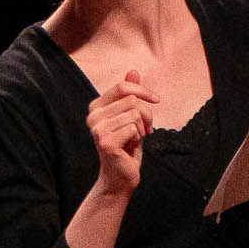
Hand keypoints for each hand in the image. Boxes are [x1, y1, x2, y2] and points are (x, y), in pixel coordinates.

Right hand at [86, 69, 157, 195]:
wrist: (120, 176)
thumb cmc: (126, 145)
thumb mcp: (130, 116)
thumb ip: (129, 94)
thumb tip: (132, 71)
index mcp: (96, 107)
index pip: (123, 87)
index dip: (143, 91)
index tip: (156, 100)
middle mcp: (93, 116)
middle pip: (132, 100)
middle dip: (146, 114)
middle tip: (144, 129)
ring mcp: (97, 129)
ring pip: (134, 114)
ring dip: (142, 128)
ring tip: (134, 139)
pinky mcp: (105, 141)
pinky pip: (134, 128)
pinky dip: (138, 138)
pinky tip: (130, 147)